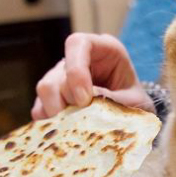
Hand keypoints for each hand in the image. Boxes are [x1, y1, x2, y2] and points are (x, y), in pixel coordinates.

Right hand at [31, 33, 155, 119]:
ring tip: (75, 129)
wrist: (133, 121)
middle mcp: (77, 60)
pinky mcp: (51, 99)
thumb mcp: (134, 103)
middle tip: (82, 121)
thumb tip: (87, 104)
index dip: (76, 70)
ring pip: (45, 89)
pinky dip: (50, 123)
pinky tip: (66, 132)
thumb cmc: (136, 105)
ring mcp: (61, 78)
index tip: (85, 99)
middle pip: (57, 74)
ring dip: (57, 113)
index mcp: (103, 49)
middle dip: (67, 101)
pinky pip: (39, 109)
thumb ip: (114, 100)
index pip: (78, 44)